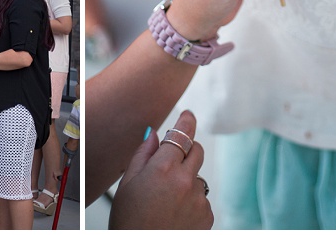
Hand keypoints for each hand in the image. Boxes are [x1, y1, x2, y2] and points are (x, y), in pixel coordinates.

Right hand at [110, 111, 211, 229]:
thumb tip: (155, 134)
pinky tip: (174, 213)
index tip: (188, 115)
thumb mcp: (128, 183)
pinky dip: (191, 201)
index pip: (182, 133)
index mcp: (163, 168)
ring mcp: (199, 199)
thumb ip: (143, 154)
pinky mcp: (207, 215)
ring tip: (166, 200)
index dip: (186, 121)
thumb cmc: (130, 220)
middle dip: (187, 150)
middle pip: (197, 150)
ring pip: (198, 177)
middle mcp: (185, 180)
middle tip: (171, 163)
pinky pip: (202, 198)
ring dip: (187, 180)